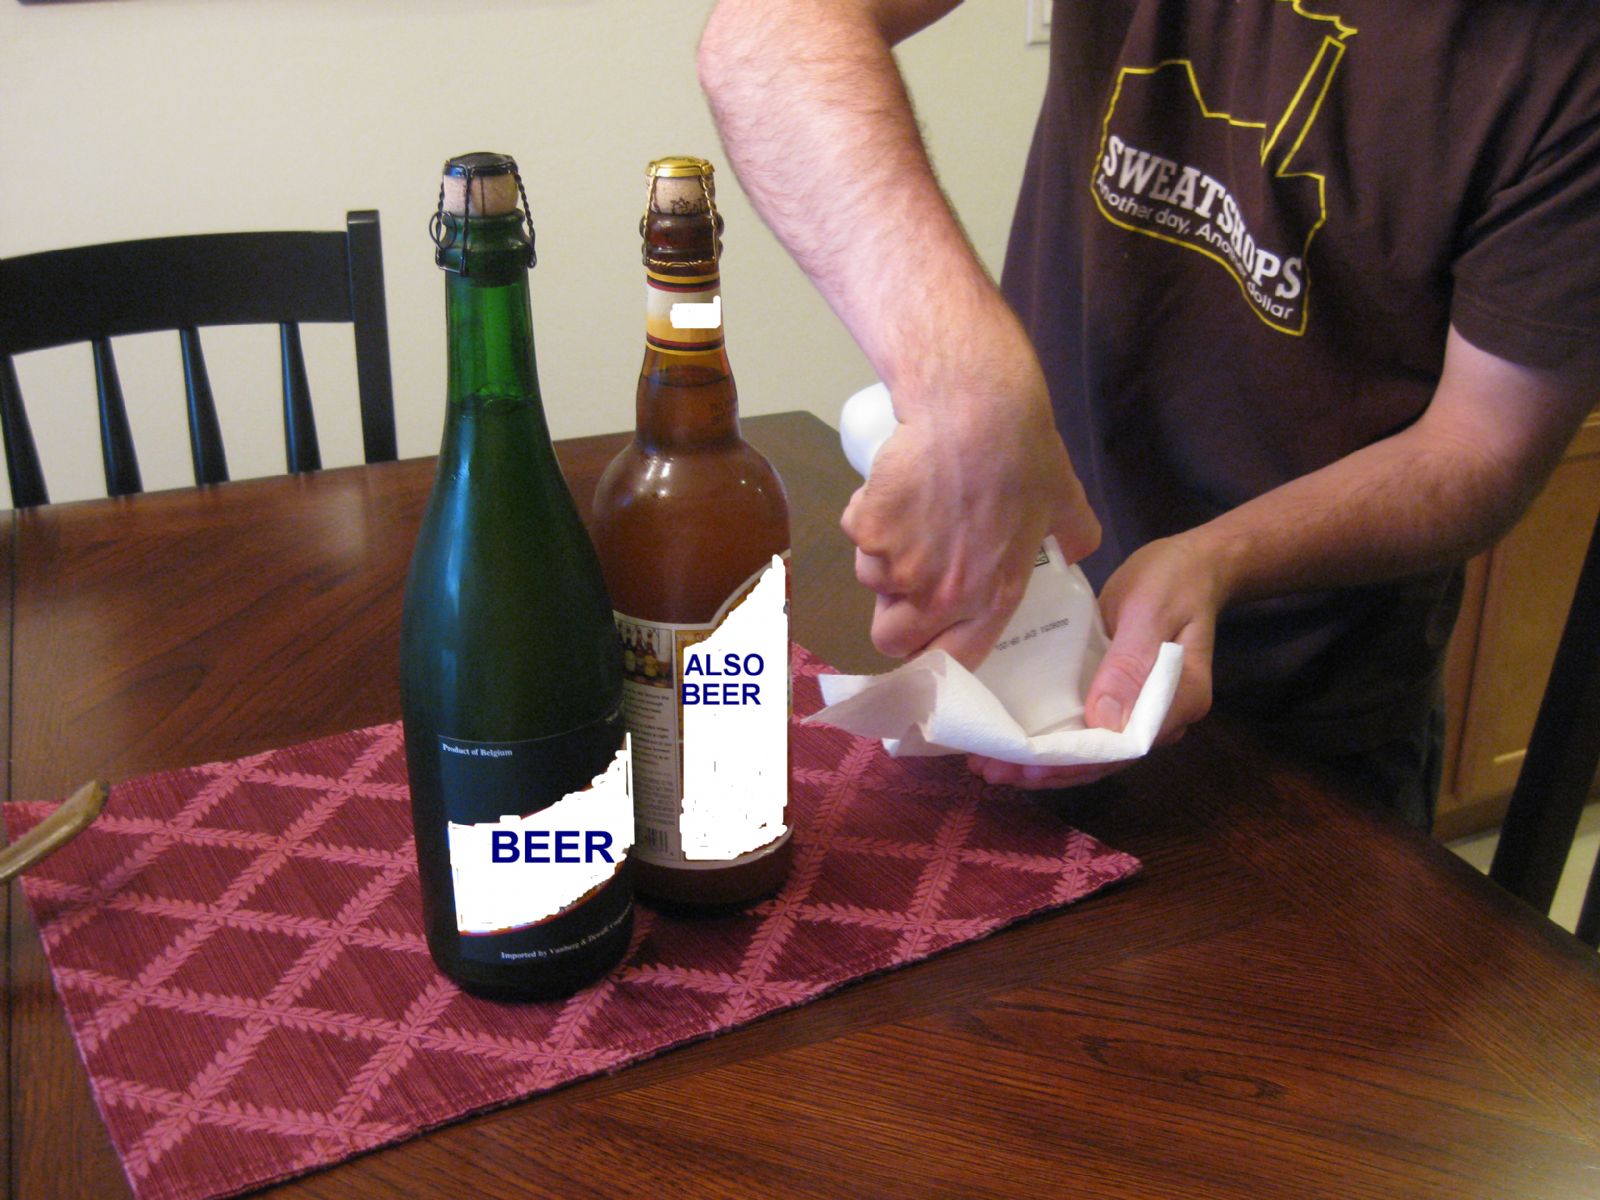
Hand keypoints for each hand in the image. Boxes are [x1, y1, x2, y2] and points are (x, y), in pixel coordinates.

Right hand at [842, 316, 1099, 668]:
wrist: (972, 408)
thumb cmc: (1023, 453)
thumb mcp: (1065, 502)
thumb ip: (1074, 538)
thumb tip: (1076, 550)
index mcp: (991, 597)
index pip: (951, 659)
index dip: (933, 653)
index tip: (929, 636)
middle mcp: (941, 594)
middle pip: (891, 639)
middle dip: (893, 614)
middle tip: (908, 576)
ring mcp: (899, 564)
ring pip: (870, 578)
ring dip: (883, 554)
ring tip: (912, 512)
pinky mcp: (867, 529)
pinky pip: (857, 533)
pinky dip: (868, 514)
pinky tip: (897, 485)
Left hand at [967, 533, 1219, 788]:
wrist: (1190, 565)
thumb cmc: (1173, 580)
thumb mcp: (1149, 611)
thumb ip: (1129, 664)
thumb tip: (1103, 720)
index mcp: (1180, 700)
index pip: (1124, 748)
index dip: (1074, 763)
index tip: (1027, 768)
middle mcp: (1162, 718)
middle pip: (1103, 758)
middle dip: (1047, 769)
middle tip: (990, 769)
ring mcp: (1142, 712)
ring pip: (1091, 749)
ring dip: (1042, 761)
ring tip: (991, 764)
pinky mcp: (1120, 699)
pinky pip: (1085, 727)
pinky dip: (1051, 738)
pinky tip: (1013, 740)